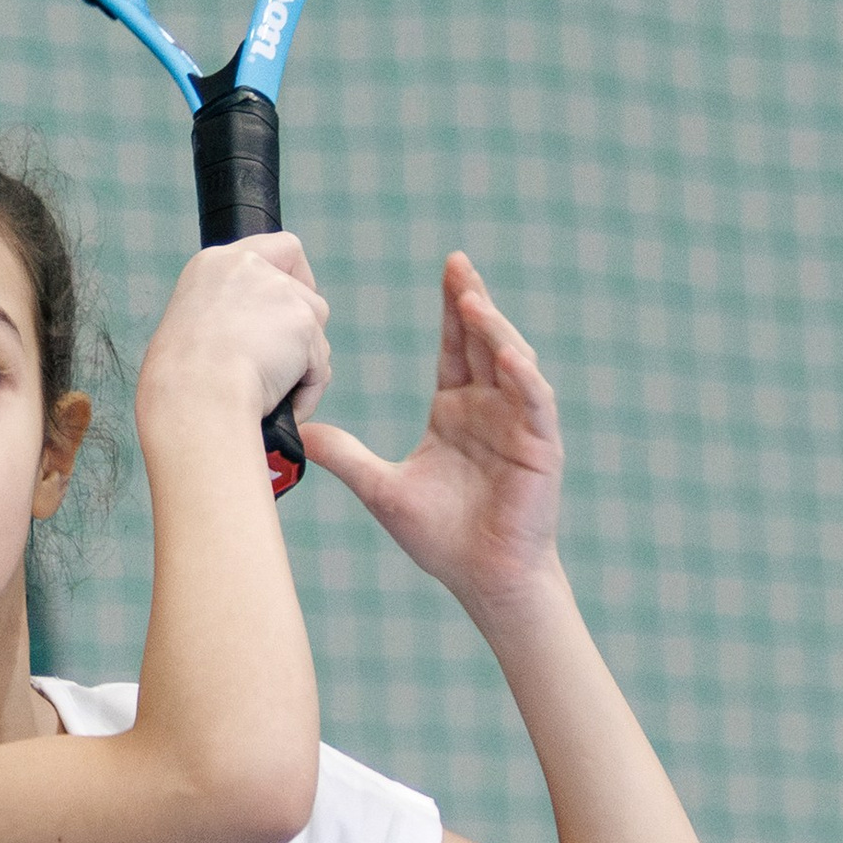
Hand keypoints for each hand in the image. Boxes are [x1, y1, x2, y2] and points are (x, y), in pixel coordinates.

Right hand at [136, 231, 330, 451]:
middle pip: (303, 292)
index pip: (277, 248)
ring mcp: (278, 290)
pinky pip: (319, 362)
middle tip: (280, 364)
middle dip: (299, 329)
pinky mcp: (302, 321)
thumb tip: (260, 335)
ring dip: (303, 362)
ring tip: (272, 390)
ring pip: (315, 325)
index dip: (292, 276)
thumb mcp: (194, 329)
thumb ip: (229, 314)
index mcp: (213, 265)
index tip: (289, 305)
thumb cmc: (184, 383)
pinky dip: (307, 388)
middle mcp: (248, 267)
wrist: (195, 397)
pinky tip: (283, 405)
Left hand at [303, 249, 562, 616]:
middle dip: (472, 300)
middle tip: (458, 263)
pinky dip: (523, 377)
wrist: (484, 579)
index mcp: (456, 410)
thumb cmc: (441, 539)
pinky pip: (534, 402)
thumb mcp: (382, 490)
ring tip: (472, 301)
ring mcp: (518, 424)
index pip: (454, 347)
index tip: (445, 270)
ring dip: (495, 331)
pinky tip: (507, 356)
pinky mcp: (540, 447)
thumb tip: (302, 433)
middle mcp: (491, 408)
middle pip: (483, 340)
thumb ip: (346, 456)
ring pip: (512, 362)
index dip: (451, 309)